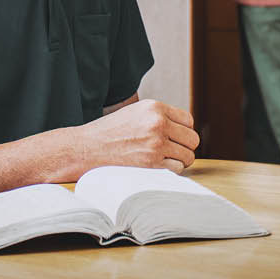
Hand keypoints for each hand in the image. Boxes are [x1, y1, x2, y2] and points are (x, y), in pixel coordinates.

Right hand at [51, 99, 199, 180]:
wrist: (86, 148)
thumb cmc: (110, 132)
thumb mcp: (135, 112)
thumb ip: (159, 116)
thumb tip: (184, 129)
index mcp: (155, 107)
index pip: (188, 120)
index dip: (183, 131)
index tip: (174, 138)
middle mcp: (158, 123)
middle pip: (192, 139)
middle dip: (185, 147)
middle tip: (172, 151)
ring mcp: (156, 144)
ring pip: (188, 156)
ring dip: (179, 160)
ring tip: (164, 160)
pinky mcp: (152, 163)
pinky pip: (178, 169)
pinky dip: (171, 171)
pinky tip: (158, 167)